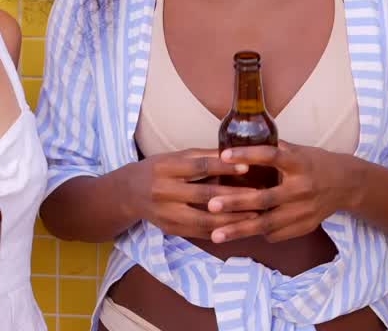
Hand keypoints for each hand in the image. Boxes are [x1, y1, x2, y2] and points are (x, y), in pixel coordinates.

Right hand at [122, 149, 256, 239]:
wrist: (127, 194)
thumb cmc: (157, 169)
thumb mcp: (174, 157)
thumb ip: (201, 156)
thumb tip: (233, 153)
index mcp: (166, 168)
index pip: (199, 167)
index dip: (223, 168)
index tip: (247, 167)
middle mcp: (163, 191)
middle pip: (203, 196)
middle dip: (234, 197)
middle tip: (260, 196)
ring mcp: (166, 214)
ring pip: (203, 220)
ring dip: (232, 220)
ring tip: (255, 216)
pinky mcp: (170, 230)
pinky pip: (199, 233)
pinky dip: (221, 231)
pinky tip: (239, 228)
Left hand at [206, 142, 356, 243]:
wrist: (347, 184)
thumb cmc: (315, 163)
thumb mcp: (299, 151)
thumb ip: (274, 150)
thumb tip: (243, 145)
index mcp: (299, 163)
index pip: (271, 157)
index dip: (247, 155)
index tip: (223, 156)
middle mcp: (301, 188)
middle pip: (264, 198)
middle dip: (235, 203)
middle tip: (211, 204)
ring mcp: (304, 211)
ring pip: (268, 224)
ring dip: (240, 230)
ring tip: (216, 235)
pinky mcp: (305, 226)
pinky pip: (277, 234)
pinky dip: (259, 234)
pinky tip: (240, 234)